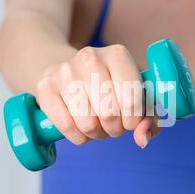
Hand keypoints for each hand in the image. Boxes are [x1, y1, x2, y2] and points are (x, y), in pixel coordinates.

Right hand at [36, 45, 159, 147]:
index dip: (134, 120)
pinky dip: (77, 137)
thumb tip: (142, 139)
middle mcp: (90, 57)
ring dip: (96, 133)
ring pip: (87, 123)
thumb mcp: (135, 97)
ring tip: (97, 124)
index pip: (132, 98)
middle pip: (109, 113)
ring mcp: (65, 71)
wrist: (69, 72)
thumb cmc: (110, 89)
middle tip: (113, 125)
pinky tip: (80, 127)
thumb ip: (149, 119)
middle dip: (115, 129)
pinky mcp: (45, 86)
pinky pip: (66, 127)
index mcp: (118, 54)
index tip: (130, 122)